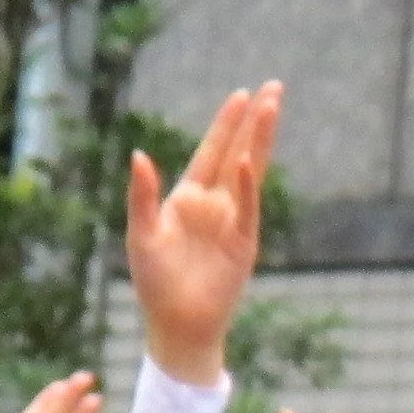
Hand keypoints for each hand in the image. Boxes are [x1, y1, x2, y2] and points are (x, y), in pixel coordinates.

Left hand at [125, 82, 279, 384]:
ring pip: (250, 172)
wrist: (177, 324)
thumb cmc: (154, 282)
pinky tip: (248, 161)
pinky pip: (247, 208)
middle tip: (274, 88)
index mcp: (188, 198)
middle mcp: (215, 204)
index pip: (212, 151)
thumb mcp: (140, 233)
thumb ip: (141, 194)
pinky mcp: (244, 244)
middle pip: (239, 152)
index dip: (226, 123)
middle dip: (254, 121)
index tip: (242, 94)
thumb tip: (139, 154)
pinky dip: (247, 186)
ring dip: (260, 141)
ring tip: (274, 108)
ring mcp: (233, 222)